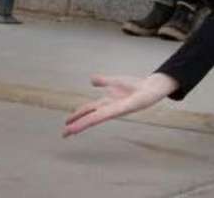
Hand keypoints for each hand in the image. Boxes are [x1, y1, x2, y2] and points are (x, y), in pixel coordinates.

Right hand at [62, 73, 176, 136]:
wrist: (150, 87)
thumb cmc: (135, 86)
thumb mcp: (114, 81)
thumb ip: (103, 81)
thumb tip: (91, 79)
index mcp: (105, 102)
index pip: (87, 110)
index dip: (76, 115)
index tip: (65, 123)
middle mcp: (108, 108)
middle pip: (88, 117)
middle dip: (76, 125)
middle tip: (63, 134)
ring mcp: (114, 110)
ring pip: (94, 118)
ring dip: (82, 125)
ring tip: (70, 132)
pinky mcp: (122, 109)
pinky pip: (108, 113)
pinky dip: (98, 117)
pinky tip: (91, 120)